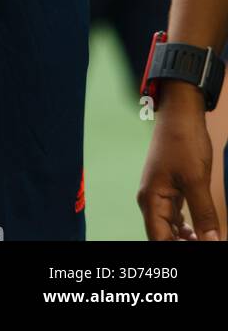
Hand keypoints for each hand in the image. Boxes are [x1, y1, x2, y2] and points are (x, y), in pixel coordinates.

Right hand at [138, 86, 220, 240]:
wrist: (181, 112)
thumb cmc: (183, 140)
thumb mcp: (197, 180)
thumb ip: (203, 215)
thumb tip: (213, 242)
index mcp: (151, 199)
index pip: (159, 240)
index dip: (177, 250)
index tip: (200, 252)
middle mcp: (151, 199)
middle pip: (163, 236)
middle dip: (182, 245)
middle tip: (207, 246)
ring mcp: (159, 194)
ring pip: (170, 228)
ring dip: (186, 240)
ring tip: (206, 243)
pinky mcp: (169, 188)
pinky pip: (175, 216)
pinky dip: (187, 228)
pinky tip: (199, 233)